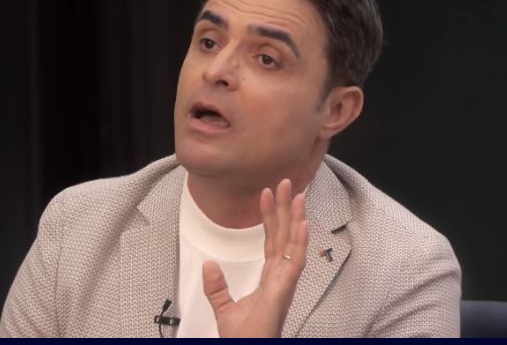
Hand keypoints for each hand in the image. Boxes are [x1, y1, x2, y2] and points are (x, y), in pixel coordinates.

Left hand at [202, 178, 308, 337]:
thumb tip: (209, 265)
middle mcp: (281, 279)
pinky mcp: (283, 292)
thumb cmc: (244, 339)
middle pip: (284, 237)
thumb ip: (217, 287)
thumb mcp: (223, 309)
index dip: (270, 217)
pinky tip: (302, 224)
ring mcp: (284, 284)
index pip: (271, 242)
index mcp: (270, 280)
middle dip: (286, 209)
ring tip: (297, 194)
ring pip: (292, 245)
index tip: (266, 194)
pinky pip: (294, 264)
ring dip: (296, 219)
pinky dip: (299, 243)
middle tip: (286, 182)